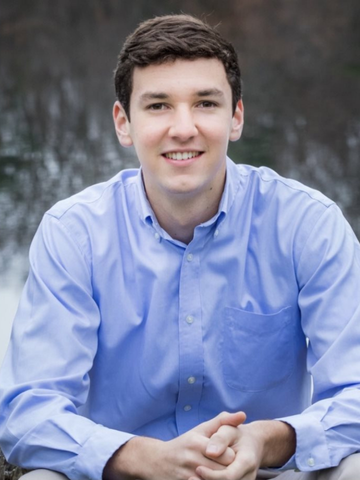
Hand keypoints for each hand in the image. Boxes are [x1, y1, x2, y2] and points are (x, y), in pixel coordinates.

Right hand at [103, 411, 245, 479]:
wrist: (157, 461)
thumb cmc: (184, 444)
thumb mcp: (201, 429)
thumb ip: (223, 421)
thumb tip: (244, 415)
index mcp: (198, 443)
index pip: (228, 455)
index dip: (233, 456)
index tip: (233, 454)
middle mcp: (192, 460)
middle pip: (224, 471)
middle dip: (229, 469)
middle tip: (229, 466)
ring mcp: (188, 476)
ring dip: (222, 477)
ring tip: (221, 471)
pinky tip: (212, 477)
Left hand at [193, 420, 295, 479]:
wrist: (252, 443)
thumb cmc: (236, 434)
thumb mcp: (229, 429)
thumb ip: (220, 438)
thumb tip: (210, 452)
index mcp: (247, 461)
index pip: (229, 475)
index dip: (212, 475)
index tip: (198, 468)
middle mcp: (248, 476)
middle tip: (190, 478)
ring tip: (192, 479)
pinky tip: (200, 478)